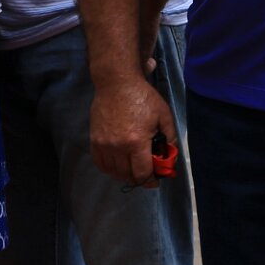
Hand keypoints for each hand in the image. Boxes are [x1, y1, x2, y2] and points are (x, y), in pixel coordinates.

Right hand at [90, 71, 175, 185]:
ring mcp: (104, 144)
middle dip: (139, 178)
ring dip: (125, 174)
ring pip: (114, 172)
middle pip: (128, 175)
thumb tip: (169, 158)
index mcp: (137, 142)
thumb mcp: (164, 115)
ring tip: (132, 168)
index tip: (155, 180)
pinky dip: (110, 168)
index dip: (150, 181)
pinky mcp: (94, 140)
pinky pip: (100, 164)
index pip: (142, 174)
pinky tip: (118, 164)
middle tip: (145, 172)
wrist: (117, 83)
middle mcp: (118, 147)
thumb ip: (170, 139)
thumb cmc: (143, 97)